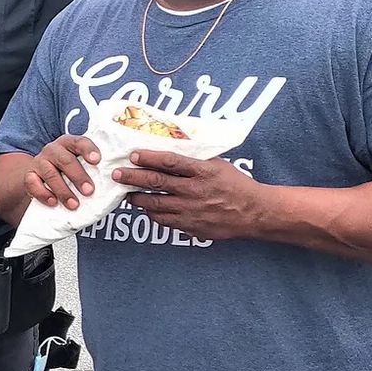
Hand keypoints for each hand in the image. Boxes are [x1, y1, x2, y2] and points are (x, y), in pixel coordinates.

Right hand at [24, 134, 100, 210]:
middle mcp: (53, 150)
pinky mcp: (29, 175)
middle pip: (65, 160)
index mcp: (69, 143)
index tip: (97, 160)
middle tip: (89, 191)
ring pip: (50, 173)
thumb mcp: (81, 165)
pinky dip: (43, 193)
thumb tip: (120, 183)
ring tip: (74, 204)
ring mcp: (39, 161)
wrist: (41, 177)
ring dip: (63, 190)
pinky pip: (32, 183)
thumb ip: (96, 170)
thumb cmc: (69, 172)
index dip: (88, 150)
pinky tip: (53, 202)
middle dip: (78, 176)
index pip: (79, 142)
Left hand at [114, 150, 266, 239]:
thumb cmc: (235, 184)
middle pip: (156, 182)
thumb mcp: (218, 164)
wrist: (254, 212)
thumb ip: (195, 157)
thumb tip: (171, 144)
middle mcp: (195, 190)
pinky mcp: (190, 226)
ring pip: (155, 203)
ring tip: (125, 193)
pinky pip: (164, 220)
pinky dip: (151, 213)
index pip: (170, 162)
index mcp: (203, 171)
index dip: (148, 157)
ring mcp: (191, 210)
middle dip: (132, 177)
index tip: (132, 155)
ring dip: (136, 198)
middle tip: (117, 174)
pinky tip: (145, 208)